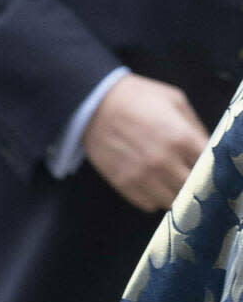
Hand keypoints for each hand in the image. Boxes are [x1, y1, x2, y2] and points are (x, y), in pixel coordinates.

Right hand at [82, 73, 207, 211]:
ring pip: (172, 202)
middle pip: (193, 188)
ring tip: (166, 178)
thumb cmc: (135, 97)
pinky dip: (153, 197)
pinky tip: (149, 181)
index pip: (209, 167)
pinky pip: (149, 204)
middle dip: (192, 180)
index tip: (199, 161)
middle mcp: (164, 161)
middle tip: (184, 170)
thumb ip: (195, 126)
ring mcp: (143, 175)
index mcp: (181, 138)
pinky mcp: (124, 183)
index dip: (207, 165)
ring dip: (173, 192)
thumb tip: (206, 149)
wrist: (92, 103)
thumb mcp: (173, 99)